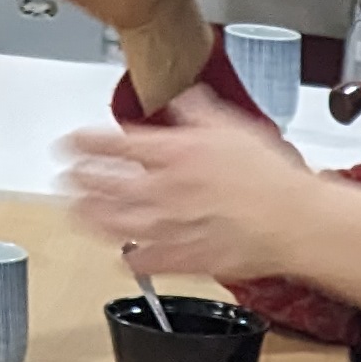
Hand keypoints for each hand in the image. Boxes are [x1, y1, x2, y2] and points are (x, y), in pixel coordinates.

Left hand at [61, 97, 311, 277]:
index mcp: (175, 154)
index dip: (87, 142)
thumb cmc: (272, 178)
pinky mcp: (189, 259)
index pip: (116, 144)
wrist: (295, 222)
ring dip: (92, 218)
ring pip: (119, 224)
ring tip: (76, 213)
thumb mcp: (233, 129)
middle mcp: (166, 191)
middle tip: (65, 178)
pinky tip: (123, 257)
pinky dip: (132, 259)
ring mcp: (174, 227)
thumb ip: (199, 113)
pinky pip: (150, 261)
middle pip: (108, 185)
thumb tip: (182, 99)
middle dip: (80, 180)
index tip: (70, 143)